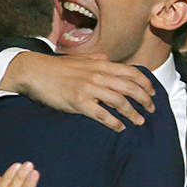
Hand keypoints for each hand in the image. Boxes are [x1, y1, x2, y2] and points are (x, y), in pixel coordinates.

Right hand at [5, 52, 155, 131]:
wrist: (34, 71)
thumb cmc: (56, 67)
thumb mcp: (79, 59)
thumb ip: (96, 59)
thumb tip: (108, 59)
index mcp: (100, 64)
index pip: (131, 73)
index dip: (146, 83)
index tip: (152, 93)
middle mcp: (98, 75)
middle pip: (131, 88)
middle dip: (145, 100)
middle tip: (151, 109)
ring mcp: (89, 88)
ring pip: (120, 102)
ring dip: (133, 113)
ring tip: (140, 121)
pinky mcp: (78, 102)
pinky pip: (102, 115)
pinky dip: (115, 122)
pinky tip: (120, 127)